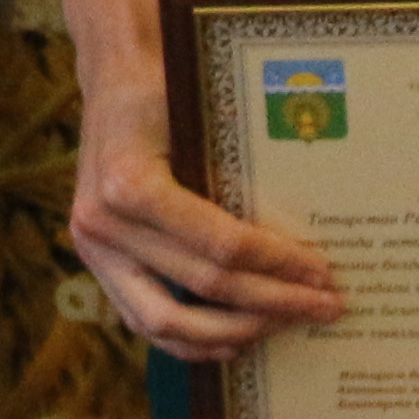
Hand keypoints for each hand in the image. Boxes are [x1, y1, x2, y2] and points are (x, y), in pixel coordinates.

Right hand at [62, 66, 346, 356]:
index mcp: (129, 182)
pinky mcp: (95, 265)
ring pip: (167, 322)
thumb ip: (238, 171)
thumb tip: (311, 233)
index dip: (278, 264)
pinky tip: (234, 341)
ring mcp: (92, 250)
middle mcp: (102, 222)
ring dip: (236, 332)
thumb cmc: (165, 89)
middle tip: (325, 308)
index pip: (220, 243)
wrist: (113, 78)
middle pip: (204, 285)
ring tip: (285, 328)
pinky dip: (191, 340)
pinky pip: (143, 322)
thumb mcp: (200, 114)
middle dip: (273, 303)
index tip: (324, 273)